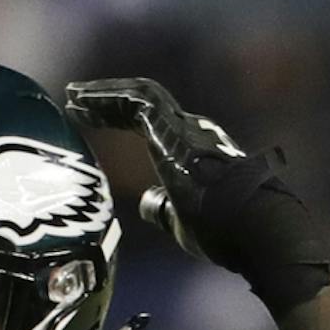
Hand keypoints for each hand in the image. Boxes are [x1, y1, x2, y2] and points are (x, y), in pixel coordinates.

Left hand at [65, 77, 329, 321]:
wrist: (256, 228)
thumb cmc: (227, 234)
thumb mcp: (183, 222)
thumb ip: (163, 207)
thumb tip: (145, 202)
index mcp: (191, 149)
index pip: (149, 123)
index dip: (119, 117)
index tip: (92, 118)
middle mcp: (188, 129)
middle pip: (140, 103)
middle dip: (107, 99)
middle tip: (77, 97)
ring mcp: (183, 126)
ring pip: (137, 97)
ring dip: (103, 95)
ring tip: (74, 95)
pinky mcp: (173, 130)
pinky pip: (135, 104)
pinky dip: (107, 101)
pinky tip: (84, 103)